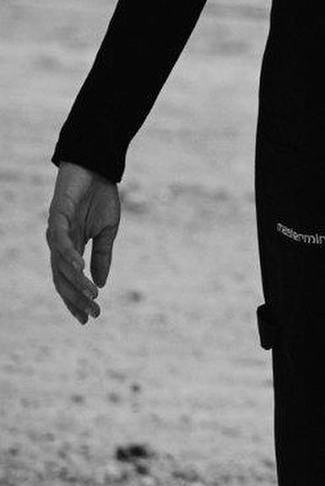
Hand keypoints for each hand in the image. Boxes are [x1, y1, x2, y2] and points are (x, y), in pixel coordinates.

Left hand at [46, 162, 120, 323]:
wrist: (98, 167)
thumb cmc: (101, 197)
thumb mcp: (107, 231)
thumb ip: (103, 256)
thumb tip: (101, 283)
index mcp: (71, 248)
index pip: (68, 281)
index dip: (76, 301)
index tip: (89, 318)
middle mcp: (59, 243)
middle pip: (62, 279)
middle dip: (77, 298)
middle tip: (93, 312)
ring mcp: (56, 230)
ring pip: (60, 264)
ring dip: (76, 281)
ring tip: (92, 294)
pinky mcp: (57, 216)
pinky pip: (60, 241)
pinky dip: (69, 256)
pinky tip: (81, 267)